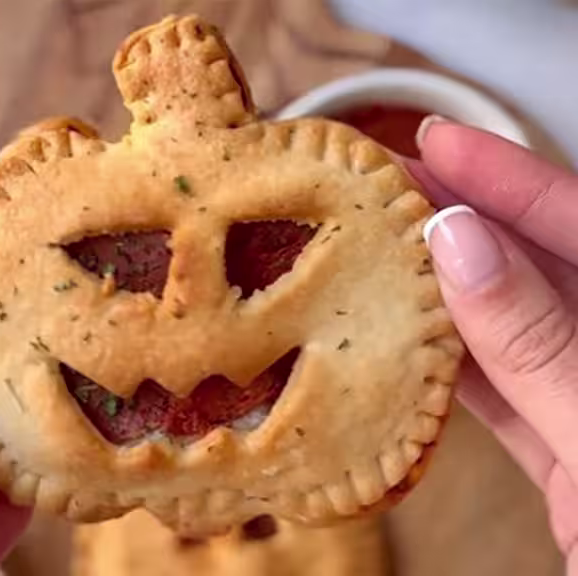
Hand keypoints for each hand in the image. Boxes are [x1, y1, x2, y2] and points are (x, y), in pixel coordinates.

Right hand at [413, 119, 577, 573]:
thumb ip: (541, 346)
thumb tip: (462, 246)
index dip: (513, 177)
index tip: (440, 142)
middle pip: (540, 270)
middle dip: (463, 222)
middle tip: (388, 187)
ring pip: (511, 331)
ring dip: (441, 295)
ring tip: (377, 250)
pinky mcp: (568, 458)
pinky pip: (500, 396)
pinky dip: (448, 369)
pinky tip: (403, 341)